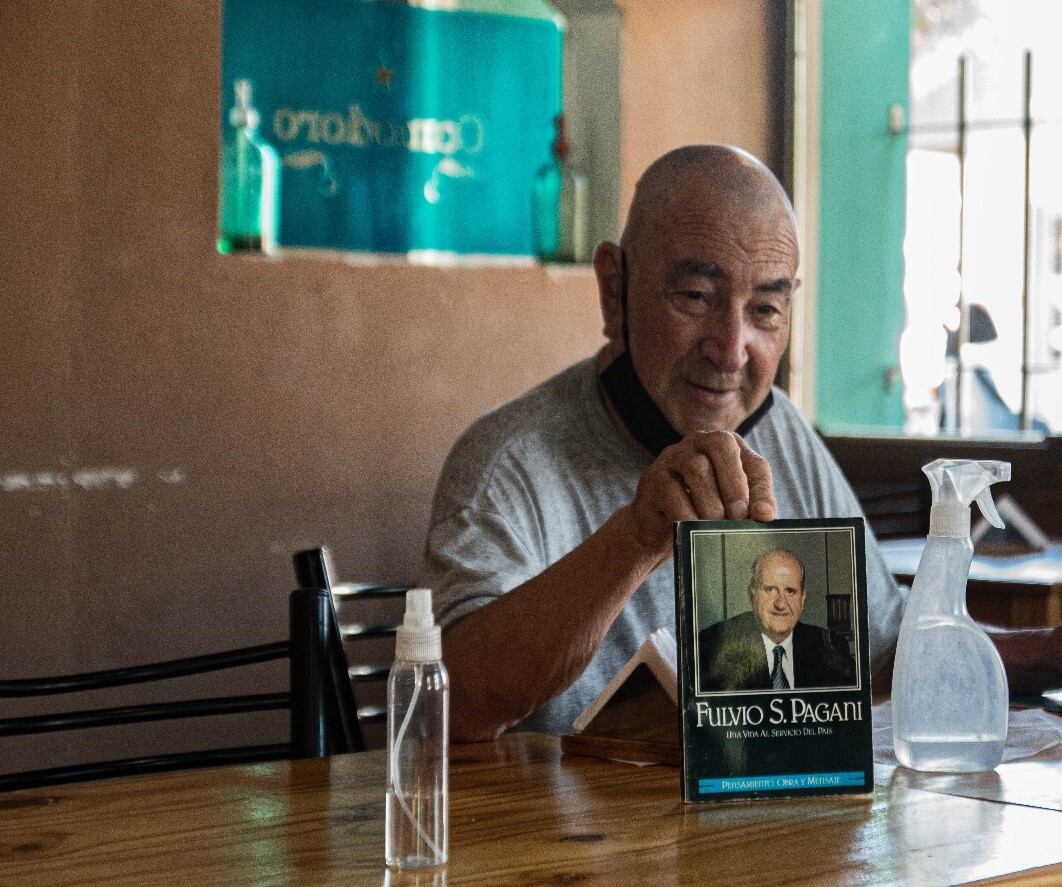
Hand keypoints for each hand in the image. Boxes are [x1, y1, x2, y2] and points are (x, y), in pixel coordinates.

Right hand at [629, 430, 775, 561]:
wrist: (656, 527)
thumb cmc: (699, 514)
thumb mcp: (727, 509)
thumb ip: (746, 508)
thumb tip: (764, 517)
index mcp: (729, 449)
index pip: (754, 464)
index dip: (762, 490)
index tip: (765, 517)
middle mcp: (700, 442)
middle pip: (721, 446)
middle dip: (734, 484)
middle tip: (738, 516)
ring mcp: (674, 457)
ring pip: (697, 468)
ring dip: (711, 502)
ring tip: (715, 524)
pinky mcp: (653, 477)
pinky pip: (671, 491)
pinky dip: (686, 513)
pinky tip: (692, 528)